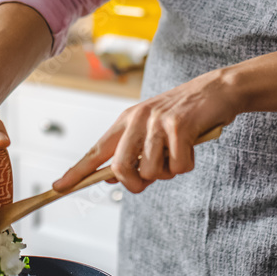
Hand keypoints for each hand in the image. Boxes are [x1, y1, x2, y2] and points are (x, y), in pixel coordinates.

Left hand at [52, 69, 236, 194]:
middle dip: (135, 183)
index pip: (96, 150)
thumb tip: (112, 178)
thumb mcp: (153, 126)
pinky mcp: (180, 126)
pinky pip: (179, 167)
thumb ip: (133, 149)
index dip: (77, 172)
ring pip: (151, 172)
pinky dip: (188, 163)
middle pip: (120, 169)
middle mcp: (137, 119)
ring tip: (179, 150)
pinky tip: (192, 146)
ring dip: (168, 170)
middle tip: (152, 177)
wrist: (218, 88)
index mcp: (127, 120)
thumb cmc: (186, 113)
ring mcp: (158, 122)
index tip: (58, 187)